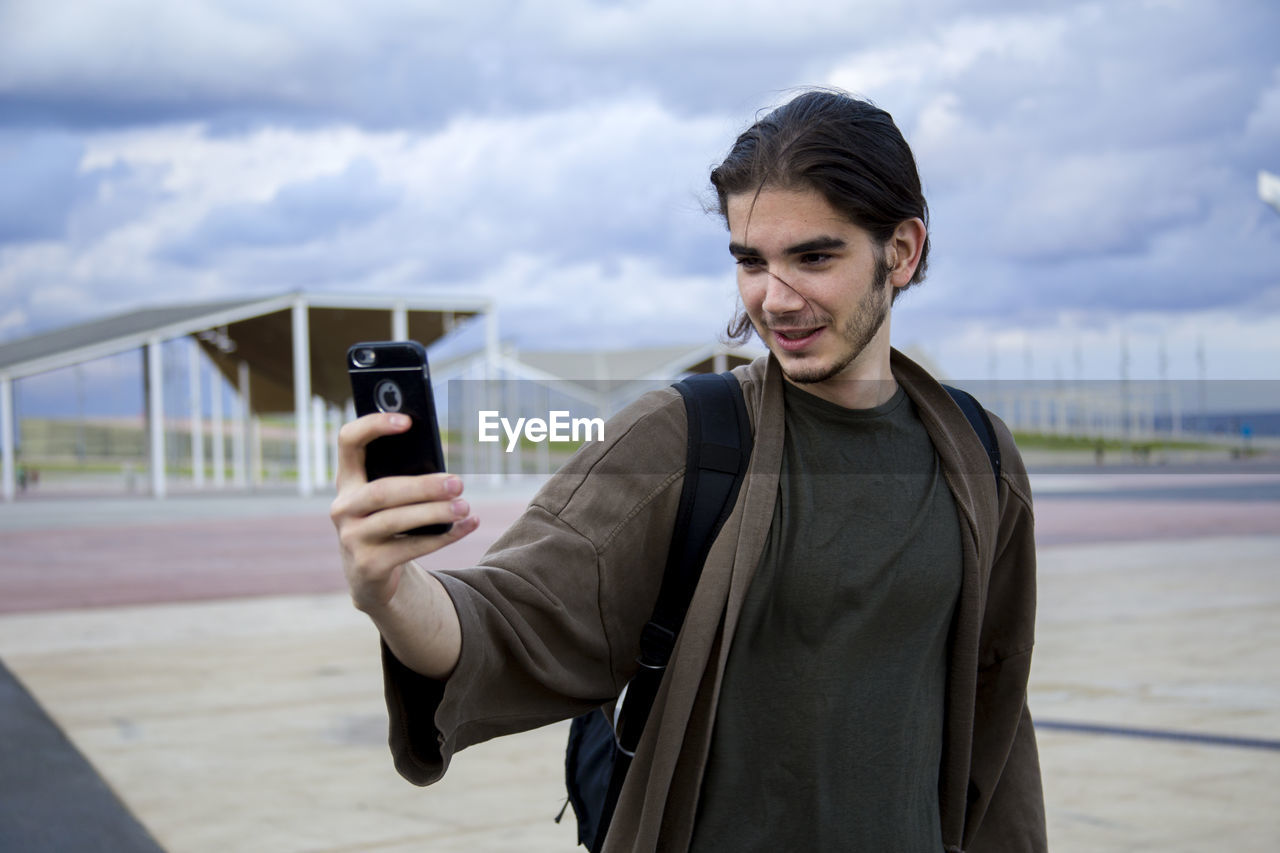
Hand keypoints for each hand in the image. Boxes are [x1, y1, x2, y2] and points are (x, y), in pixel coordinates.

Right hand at [330, 412, 478, 611]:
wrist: (369, 574)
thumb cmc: (386, 520)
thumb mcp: (388, 498)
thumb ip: (404, 477)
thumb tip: (447, 472)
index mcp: (347, 480)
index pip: (348, 441)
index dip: (373, 426)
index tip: (408, 422)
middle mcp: (343, 507)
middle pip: (382, 490)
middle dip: (423, 486)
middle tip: (458, 482)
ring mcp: (352, 538)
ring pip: (396, 520)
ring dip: (435, 513)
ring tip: (464, 505)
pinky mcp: (368, 565)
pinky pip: (411, 548)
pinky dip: (444, 537)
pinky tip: (467, 525)